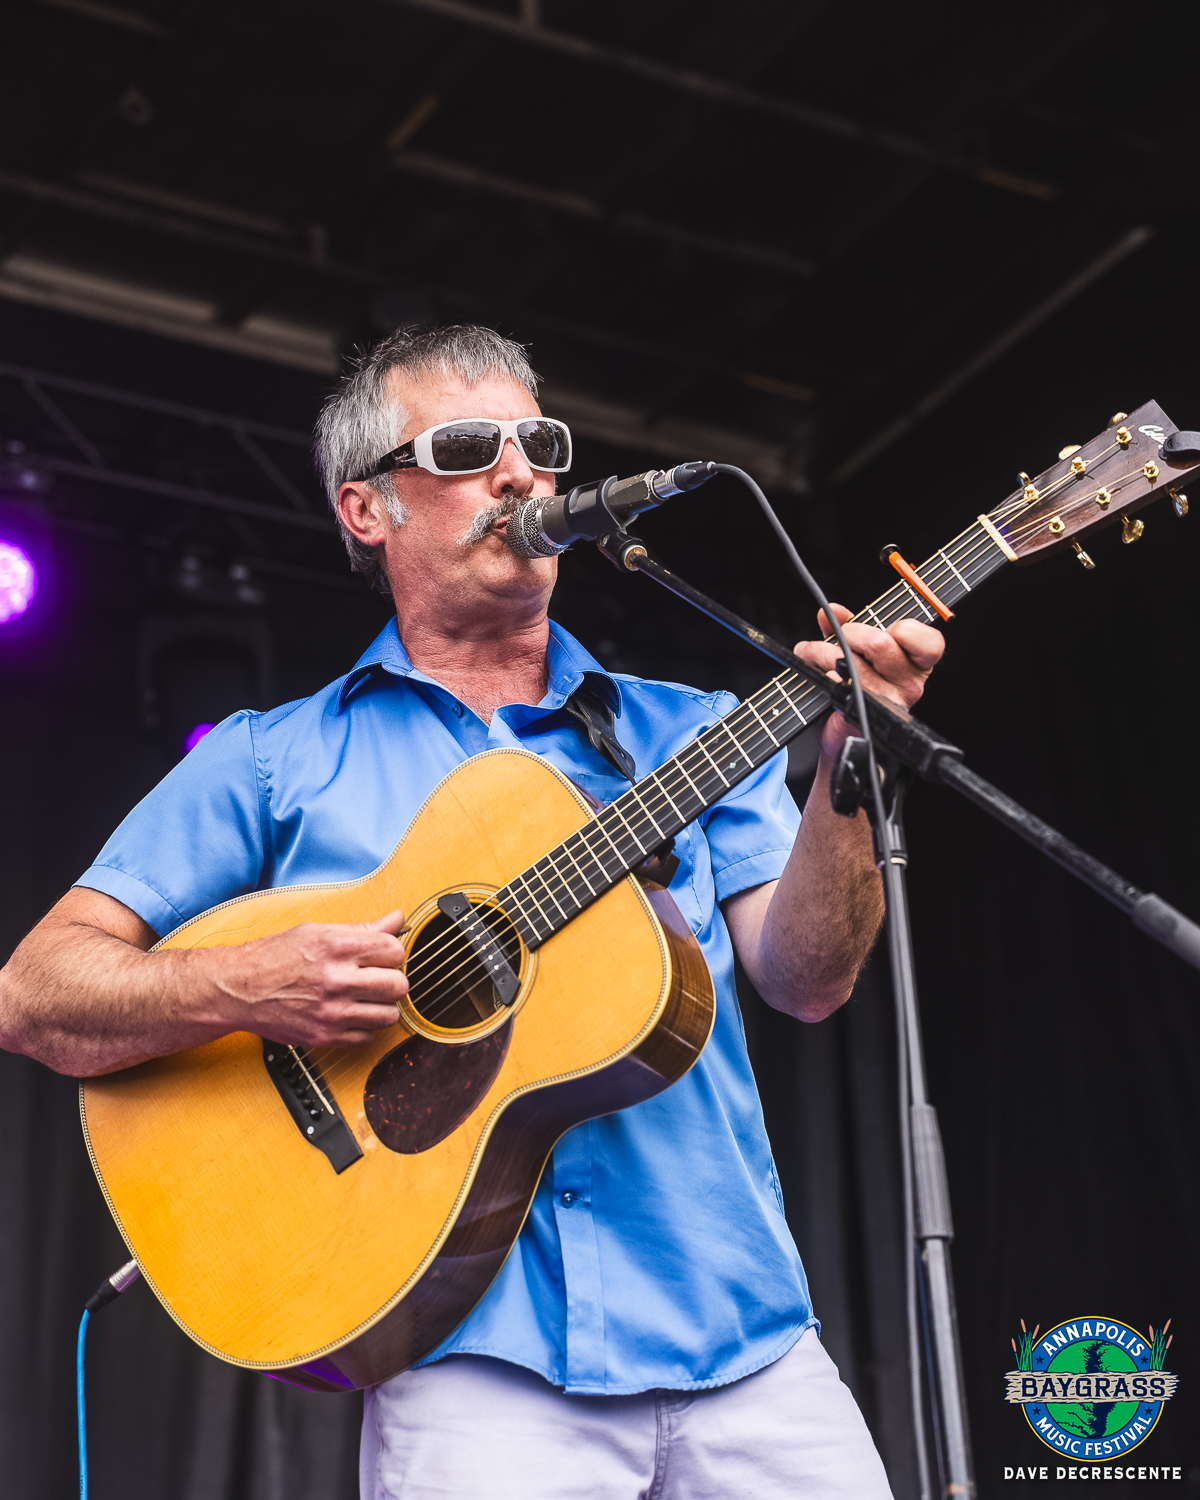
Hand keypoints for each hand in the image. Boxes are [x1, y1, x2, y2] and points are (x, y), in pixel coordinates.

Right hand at [204, 910, 408, 1047]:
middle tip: (379, 978)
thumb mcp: (316, 932)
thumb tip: (396, 920)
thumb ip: (361, 929)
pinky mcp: (324, 1036)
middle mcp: (335, 980)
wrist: (237, 989)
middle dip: (393, 979)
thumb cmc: (273, 957)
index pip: (394, 950)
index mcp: (335, 947)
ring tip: (367, 998)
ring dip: (383, 1006)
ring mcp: (331, 1012)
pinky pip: (367, 1037)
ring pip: (389, 1015)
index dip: (392, 951)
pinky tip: (351, 1013)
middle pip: (398, 985)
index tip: (383, 955)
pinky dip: (364, 1027)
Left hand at [793, 604, 944, 760]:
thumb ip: (848, 624)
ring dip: (821, 652)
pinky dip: (819, 673)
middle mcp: (908, 685)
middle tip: (835, 637)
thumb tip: (833, 611)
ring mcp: (886, 702)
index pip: (930, 642)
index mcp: (917, 664)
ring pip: (852, 662)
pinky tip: (815, 672)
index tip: (885, 628)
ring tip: (810, 652)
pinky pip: (836, 683)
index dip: (904, 629)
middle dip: (849, 633)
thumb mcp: (857, 648)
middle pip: (880, 643)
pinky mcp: (860, 714)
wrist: (839, 731)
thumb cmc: (855, 687)